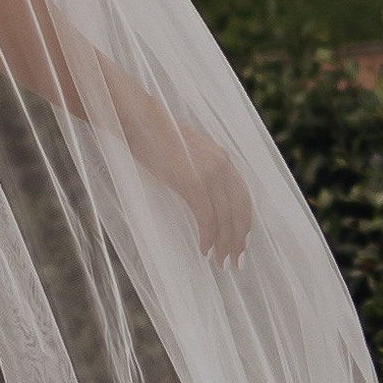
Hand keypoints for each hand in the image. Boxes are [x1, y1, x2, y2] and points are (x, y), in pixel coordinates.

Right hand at [148, 124, 253, 266]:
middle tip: (235, 262)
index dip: (243, 222)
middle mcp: (222, 165)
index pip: (243, 197)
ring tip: (220, 263)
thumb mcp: (186, 150)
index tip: (240, 241)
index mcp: (221, 157)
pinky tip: (204, 250)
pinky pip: (207, 219)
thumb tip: (201, 191)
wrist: (139, 120)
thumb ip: (199, 167)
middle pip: (239, 211)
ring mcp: (209, 173)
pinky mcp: (193, 182)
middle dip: (238, 239)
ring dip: (224, 244)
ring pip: (226, 219)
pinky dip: (208, 238)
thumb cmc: (155, 135)